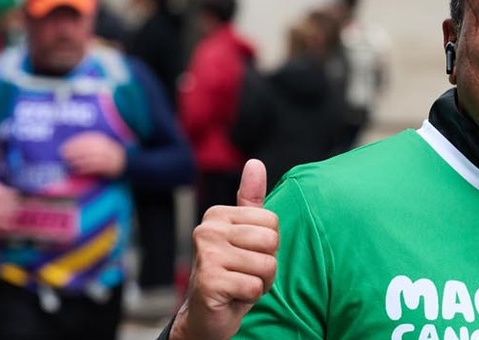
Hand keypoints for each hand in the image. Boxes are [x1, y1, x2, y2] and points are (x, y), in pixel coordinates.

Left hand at [62, 132, 126, 177]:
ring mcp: (106, 157)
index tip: (64, 146)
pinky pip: (94, 168)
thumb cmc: (109, 152)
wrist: (126, 161)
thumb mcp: (102, 142)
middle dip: (73, 152)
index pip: (85, 139)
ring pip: (88, 159)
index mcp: (102, 139)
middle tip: (63, 155)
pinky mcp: (108, 167)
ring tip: (68, 163)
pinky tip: (77, 170)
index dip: (73, 143)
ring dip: (77, 161)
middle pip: (85, 149)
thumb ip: (90, 142)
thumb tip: (72, 143)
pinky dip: (84, 169)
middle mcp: (104, 147)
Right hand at [171, 159, 278, 339]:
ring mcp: (207, 254)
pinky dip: (250, 297)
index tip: (248, 256)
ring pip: (266, 265)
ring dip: (260, 282)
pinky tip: (233, 296)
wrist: (206, 315)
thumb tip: (255, 163)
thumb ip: (251, 200)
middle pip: (271, 241)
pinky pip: (255, 286)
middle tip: (245, 273)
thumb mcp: (244, 235)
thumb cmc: (230, 273)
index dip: (269, 245)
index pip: (272, 221)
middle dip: (267, 265)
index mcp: (218, 214)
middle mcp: (208, 230)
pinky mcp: (210, 281)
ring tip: (239, 284)